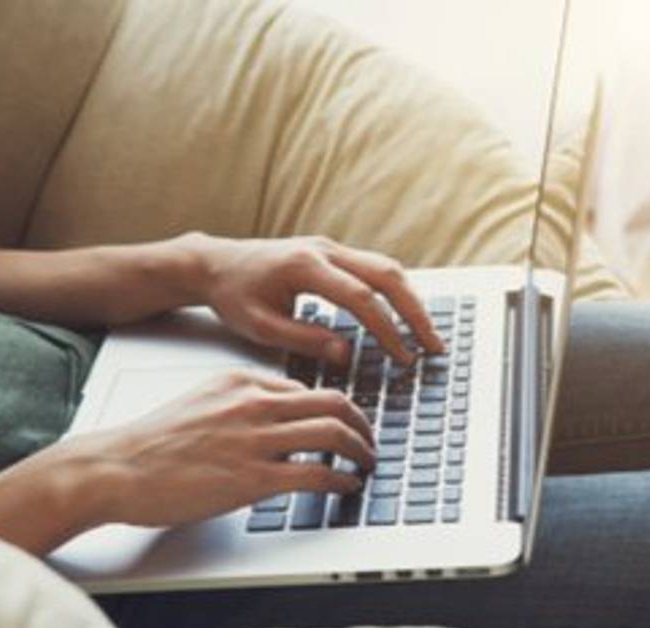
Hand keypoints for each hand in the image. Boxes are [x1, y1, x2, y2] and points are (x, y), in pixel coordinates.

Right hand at [84, 370, 373, 526]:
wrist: (116, 468)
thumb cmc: (153, 442)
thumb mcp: (202, 402)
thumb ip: (241, 404)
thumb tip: (278, 420)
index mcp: (242, 381)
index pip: (309, 387)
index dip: (337, 407)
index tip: (348, 422)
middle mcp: (254, 403)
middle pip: (333, 402)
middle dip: (362, 424)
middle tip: (369, 441)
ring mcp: (255, 439)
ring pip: (333, 432)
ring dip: (361, 450)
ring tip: (366, 464)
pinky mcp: (252, 478)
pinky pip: (316, 472)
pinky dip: (341, 479)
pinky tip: (346, 486)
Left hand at [173, 233, 444, 365]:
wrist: (215, 263)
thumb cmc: (233, 295)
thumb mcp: (260, 326)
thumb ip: (304, 340)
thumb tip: (346, 355)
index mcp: (304, 266)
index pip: (360, 298)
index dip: (387, 330)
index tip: (403, 357)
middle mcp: (323, 249)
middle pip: (386, 274)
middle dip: (415, 312)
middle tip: (434, 345)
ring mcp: (330, 247)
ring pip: (386, 267)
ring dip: (411, 299)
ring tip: (427, 333)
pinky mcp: (332, 252)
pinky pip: (374, 268)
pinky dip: (395, 291)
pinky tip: (404, 315)